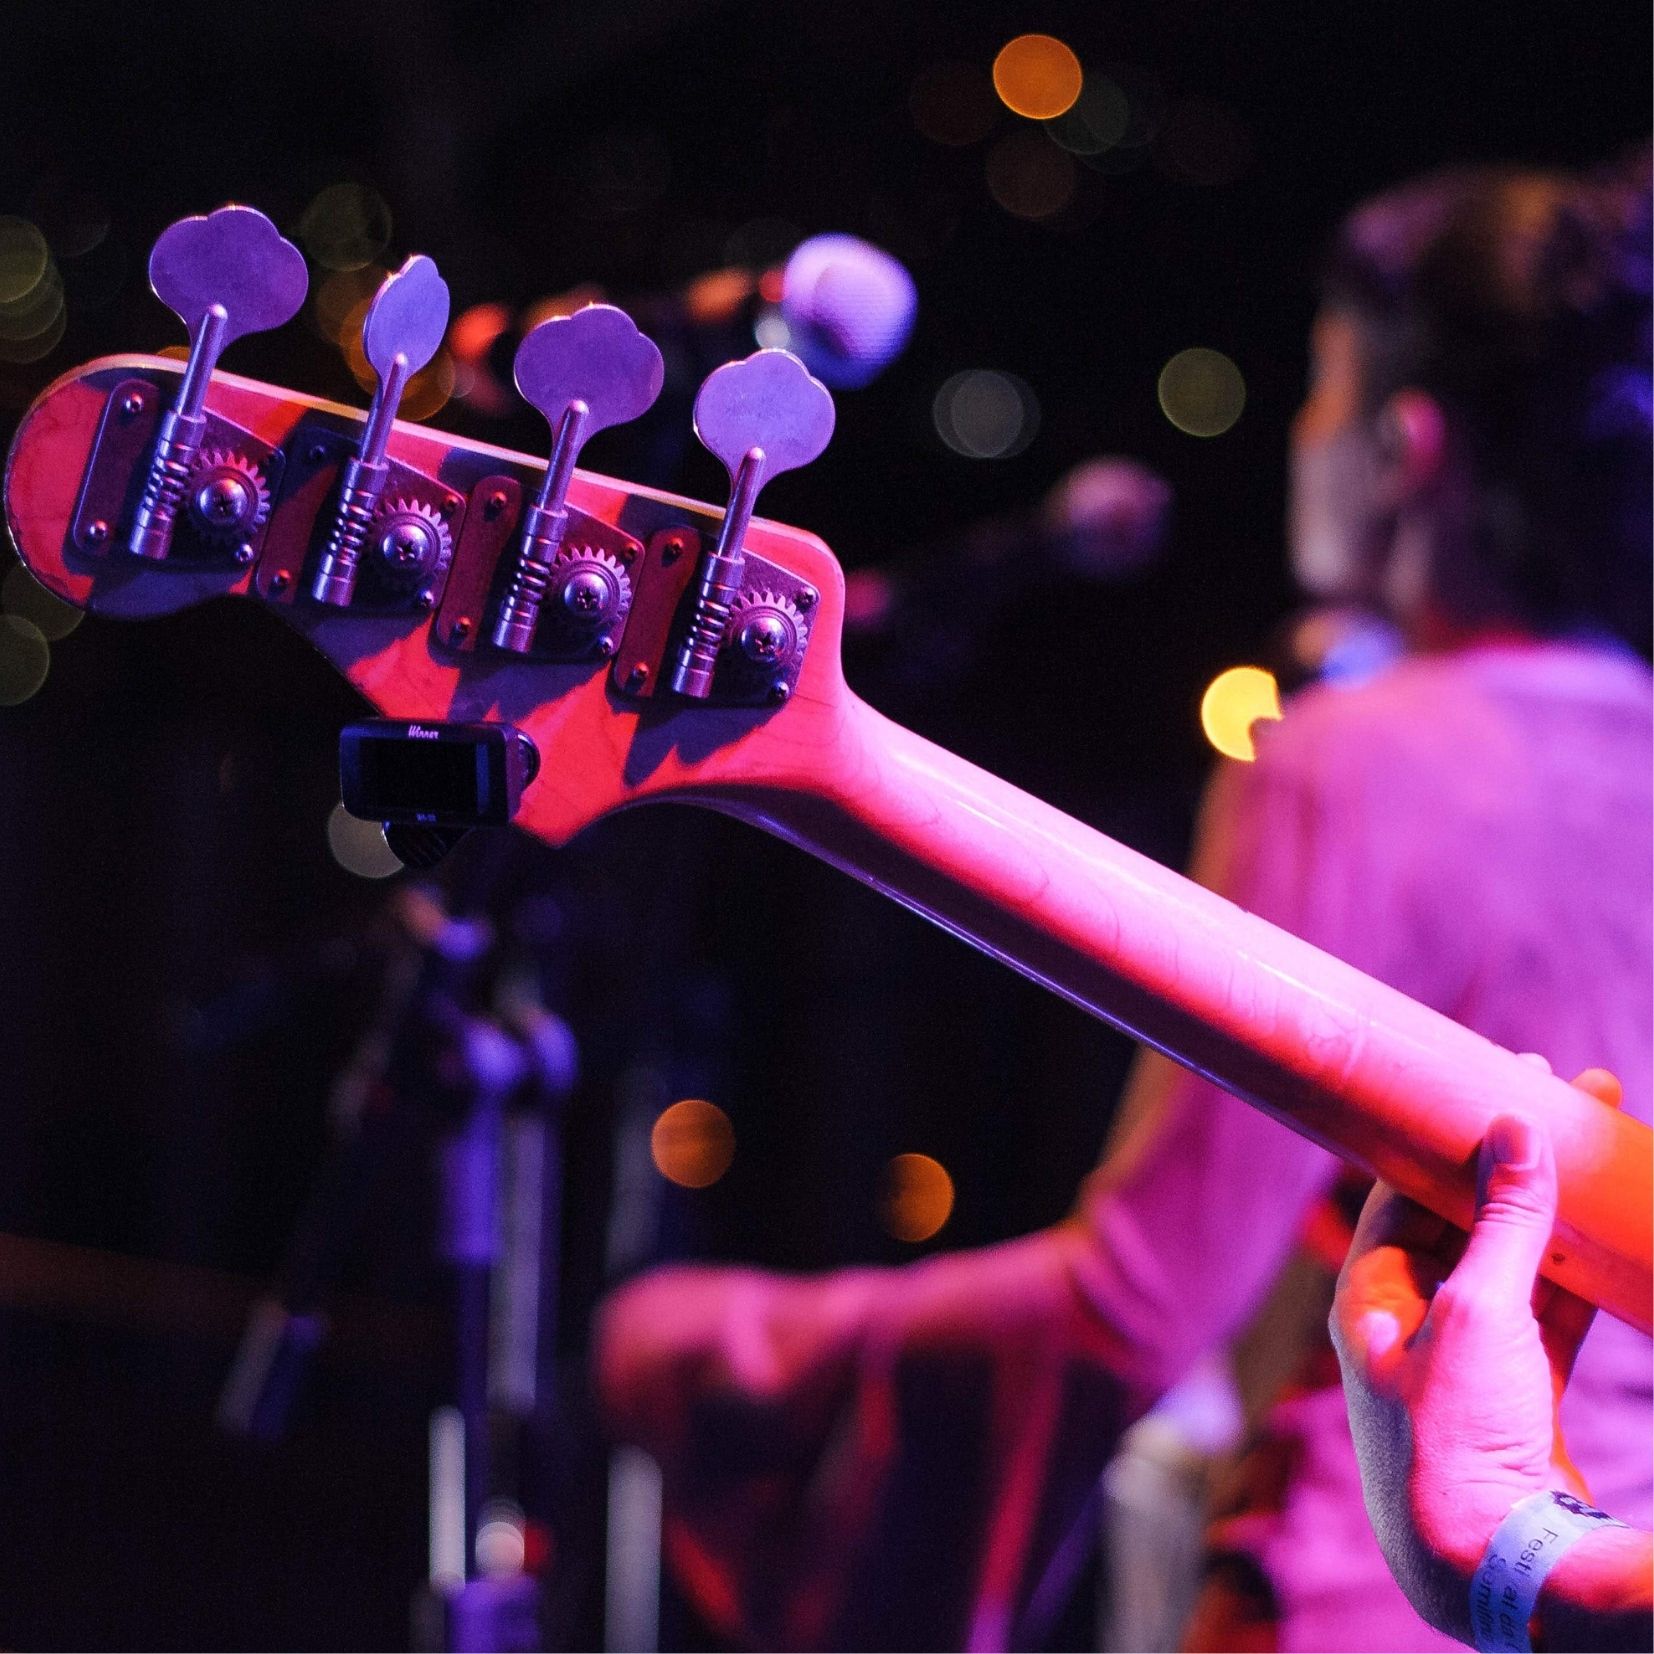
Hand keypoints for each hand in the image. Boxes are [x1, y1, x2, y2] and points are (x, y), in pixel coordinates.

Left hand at [1328, 1064, 1620, 1641]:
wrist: (1493, 1564)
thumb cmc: (1456, 1434)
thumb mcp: (1476, 1311)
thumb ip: (1499, 1222)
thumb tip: (1514, 1130)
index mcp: (1367, 1294)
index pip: (1402, 1186)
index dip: (1447, 1134)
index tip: (1496, 1083)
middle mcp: (1407, 1319)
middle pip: (1462, 1216)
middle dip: (1511, 1160)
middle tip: (1561, 1097)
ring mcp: (1464, 1355)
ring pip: (1511, 1259)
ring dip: (1551, 1206)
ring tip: (1595, 1140)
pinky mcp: (1517, 1390)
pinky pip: (1548, 1309)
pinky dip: (1576, 1268)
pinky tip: (1606, 1226)